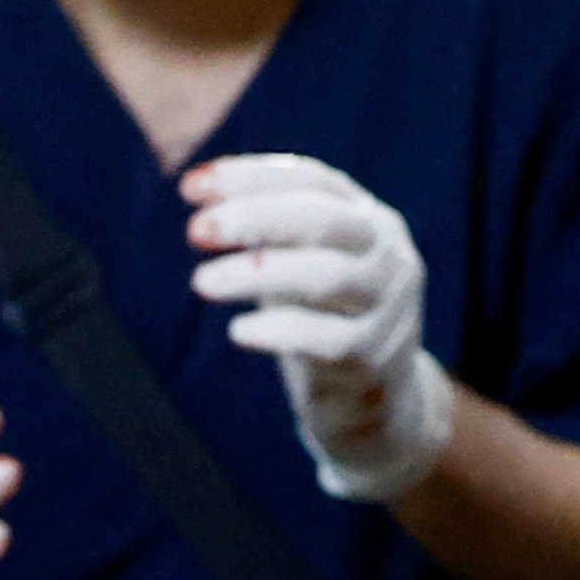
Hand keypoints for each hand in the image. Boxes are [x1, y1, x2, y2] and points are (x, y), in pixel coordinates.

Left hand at [184, 153, 456, 501]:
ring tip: (201, 282)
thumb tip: (197, 190)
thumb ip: (265, 228)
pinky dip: (277, 331)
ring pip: (324, 278)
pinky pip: (325, 340)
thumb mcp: (300, 262)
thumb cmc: (323, 317)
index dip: (250, 177)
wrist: (376, 402)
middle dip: (254, 218)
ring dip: (256, 274)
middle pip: (323, 220)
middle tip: (194, 231)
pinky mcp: (376, 360)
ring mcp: (390, 308)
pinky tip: (238, 331)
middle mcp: (389, 255)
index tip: (189, 188)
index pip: (312, 180)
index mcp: (369, 218)